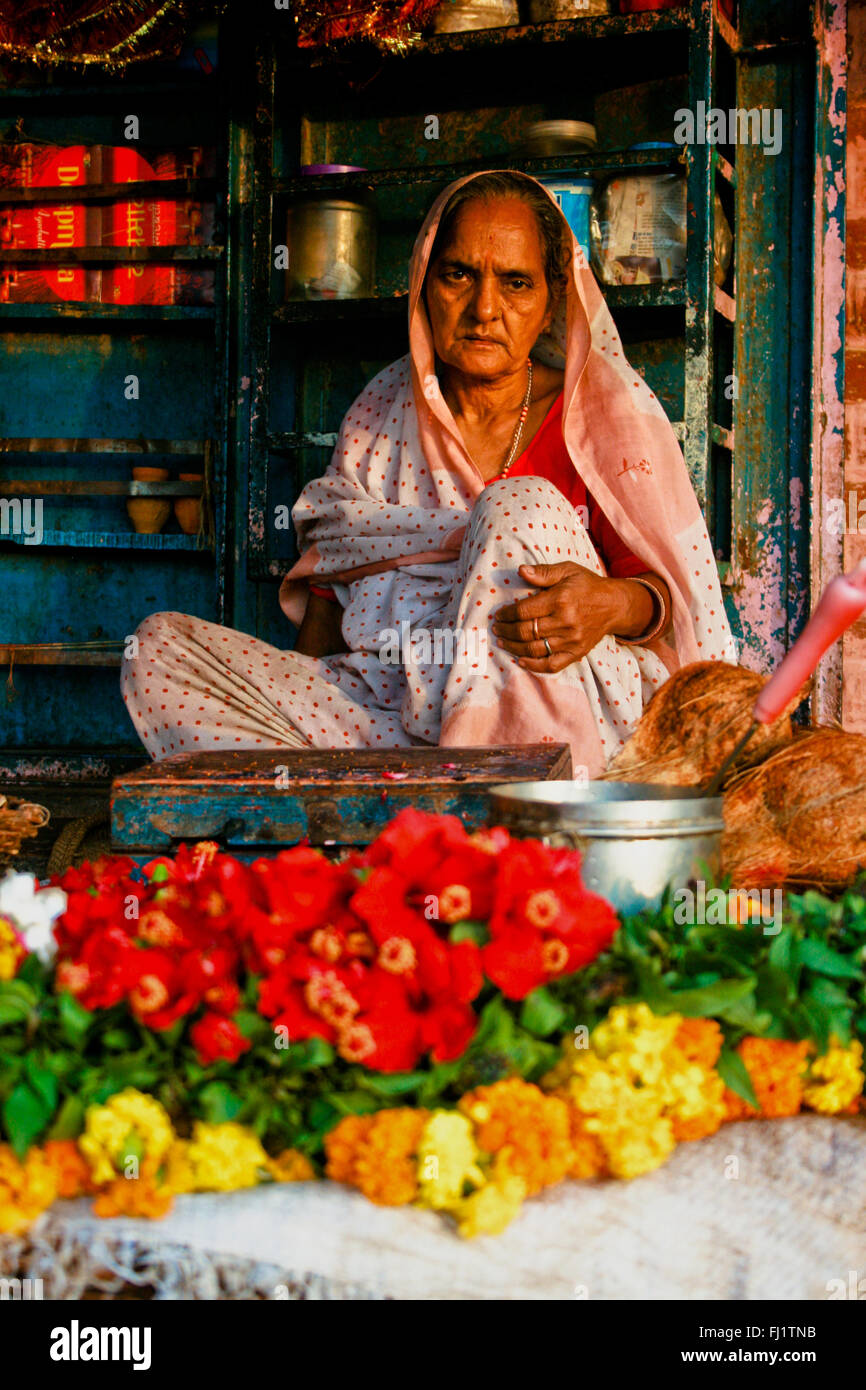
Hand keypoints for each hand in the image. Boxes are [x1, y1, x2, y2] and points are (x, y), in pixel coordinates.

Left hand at [491, 562, 653, 672]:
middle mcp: (565, 622)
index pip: (524, 611)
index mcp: (560, 600)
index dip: (506, 615)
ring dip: (514, 648)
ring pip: (535, 649)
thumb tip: (520, 571)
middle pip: (526, 632)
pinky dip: (534, 666)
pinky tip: (521, 661)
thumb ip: (544, 572)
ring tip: (503, 643)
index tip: (498, 615)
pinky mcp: (577, 653)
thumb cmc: (587, 585)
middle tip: (497, 630)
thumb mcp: (568, 570)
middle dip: (506, 632)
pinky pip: (552, 665)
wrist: (615, 605)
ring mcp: (571, 640)